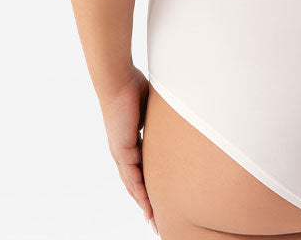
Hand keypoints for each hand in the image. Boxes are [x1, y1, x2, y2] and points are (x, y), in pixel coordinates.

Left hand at [98, 66, 157, 233]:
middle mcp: (124, 150)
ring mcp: (121, 152)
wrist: (118, 80)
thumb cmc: (134, 86)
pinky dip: (139, 192)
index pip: (141, 169)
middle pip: (135, 183)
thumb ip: (164, 115)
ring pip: (133, 184)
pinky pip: (132, 176)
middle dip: (146, 202)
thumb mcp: (154, 107)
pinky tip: (146, 205)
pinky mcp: (121, 150)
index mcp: (131, 140)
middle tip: (156, 219)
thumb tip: (182, 110)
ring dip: (143, 203)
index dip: (148, 185)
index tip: (158, 198)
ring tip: (153, 219)